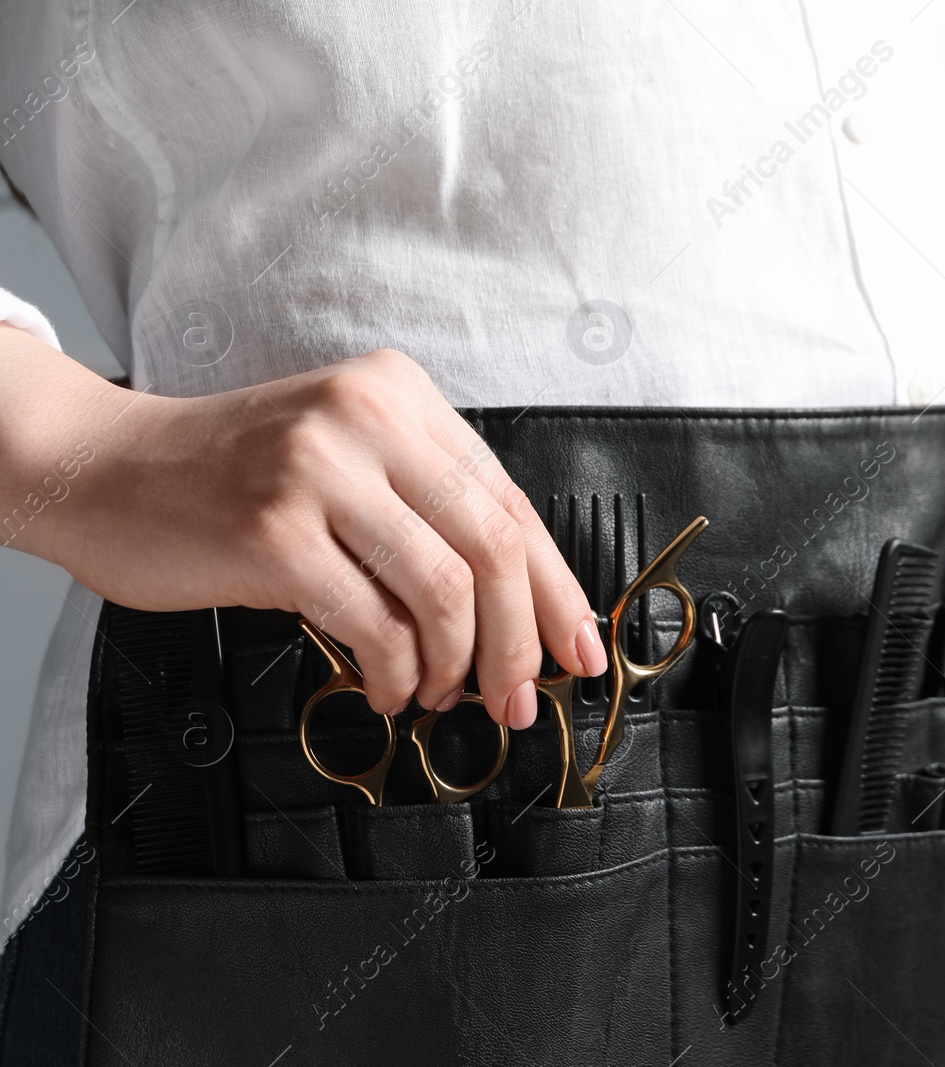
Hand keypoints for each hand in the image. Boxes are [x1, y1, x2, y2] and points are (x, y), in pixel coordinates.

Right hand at [14, 344, 601, 727]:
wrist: (101, 469)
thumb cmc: (229, 476)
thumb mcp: (343, 457)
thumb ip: (425, 507)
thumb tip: (518, 605)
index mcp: (399, 394)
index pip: (510, 499)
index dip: (555, 586)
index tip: (578, 645)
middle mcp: (366, 418)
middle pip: (493, 545)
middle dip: (521, 639)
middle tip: (520, 696)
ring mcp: (318, 471)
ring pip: (444, 588)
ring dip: (455, 663)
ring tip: (438, 691)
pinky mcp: (273, 533)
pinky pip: (374, 623)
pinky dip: (395, 672)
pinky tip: (385, 687)